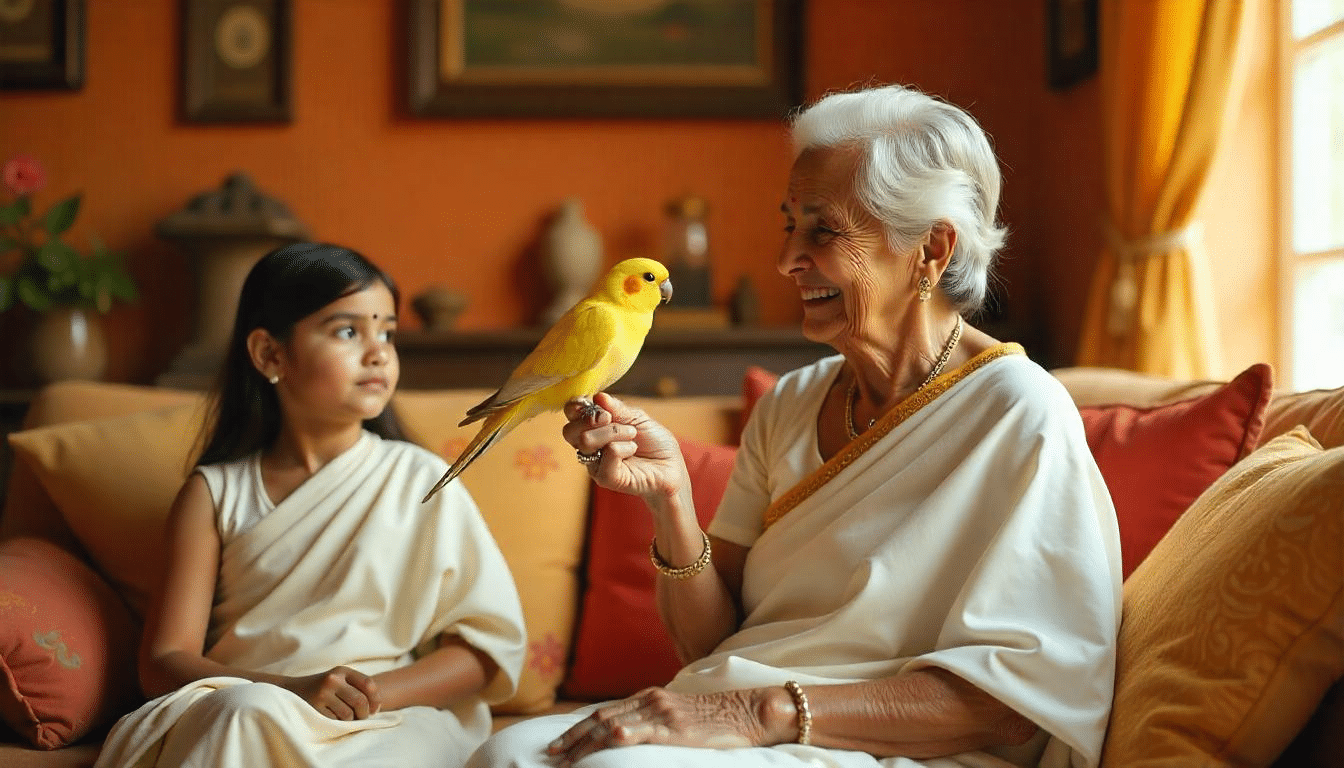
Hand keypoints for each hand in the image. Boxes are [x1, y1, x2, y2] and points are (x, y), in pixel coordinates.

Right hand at [283, 666, 381, 719]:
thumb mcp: (338, 680)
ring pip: (348, 714)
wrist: (291, 691)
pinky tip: (332, 719)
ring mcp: (322, 693)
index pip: (369, 684)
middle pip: (360, 701)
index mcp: (342, 671)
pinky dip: (337, 723)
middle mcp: (333, 680)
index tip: (374, 709)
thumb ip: (357, 688)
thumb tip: (376, 707)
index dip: (376, 699)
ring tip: (345, 718)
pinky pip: (335, 721)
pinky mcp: (314, 707)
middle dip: (364, 713)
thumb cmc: (323, 688)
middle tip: (361, 717)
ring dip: (350, 720)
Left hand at [545, 687, 766, 765]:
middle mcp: (650, 701)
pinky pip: (643, 730)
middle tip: (551, 754)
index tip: (559, 743)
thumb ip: (653, 721)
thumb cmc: (716, 719)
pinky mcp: (676, 727)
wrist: (748, 711)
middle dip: (572, 737)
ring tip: (568, 760)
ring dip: (586, 743)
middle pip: (600, 717)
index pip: (603, 711)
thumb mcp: (678, 716)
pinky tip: (609, 741)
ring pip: (613, 724)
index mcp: (649, 697)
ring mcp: (662, 712)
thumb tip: (628, 738)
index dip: (578, 728)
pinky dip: (622, 735)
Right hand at [563, 393, 686, 503]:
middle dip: (591, 419)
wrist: (671, 466)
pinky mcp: (606, 478)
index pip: (570, 415)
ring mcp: (595, 465)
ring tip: (632, 435)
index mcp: (592, 429)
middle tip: (611, 418)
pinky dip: (624, 447)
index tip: (596, 403)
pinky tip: (633, 450)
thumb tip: (598, 396)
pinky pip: (608, 453)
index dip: (577, 406)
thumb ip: (617, 408)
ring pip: (587, 441)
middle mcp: (589, 447)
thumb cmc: (654, 442)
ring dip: (614, 431)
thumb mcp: (637, 417)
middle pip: (569, 431)